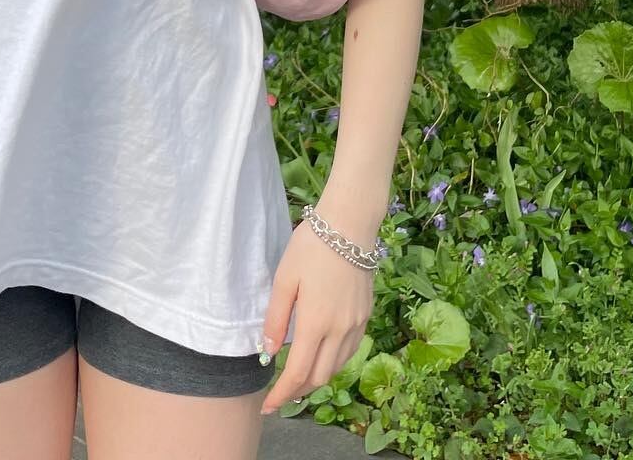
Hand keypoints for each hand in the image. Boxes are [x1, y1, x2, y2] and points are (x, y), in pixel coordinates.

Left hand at [258, 215, 373, 416]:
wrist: (350, 225)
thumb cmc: (311, 247)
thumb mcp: (284, 278)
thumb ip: (276, 318)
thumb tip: (270, 352)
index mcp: (316, 323)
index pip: (298, 373)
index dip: (282, 394)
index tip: (268, 406)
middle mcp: (340, 331)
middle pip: (320, 377)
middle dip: (298, 391)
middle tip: (279, 394)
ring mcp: (356, 325)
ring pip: (337, 367)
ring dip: (316, 379)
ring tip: (297, 378)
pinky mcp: (365, 316)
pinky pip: (349, 351)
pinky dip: (333, 363)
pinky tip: (320, 355)